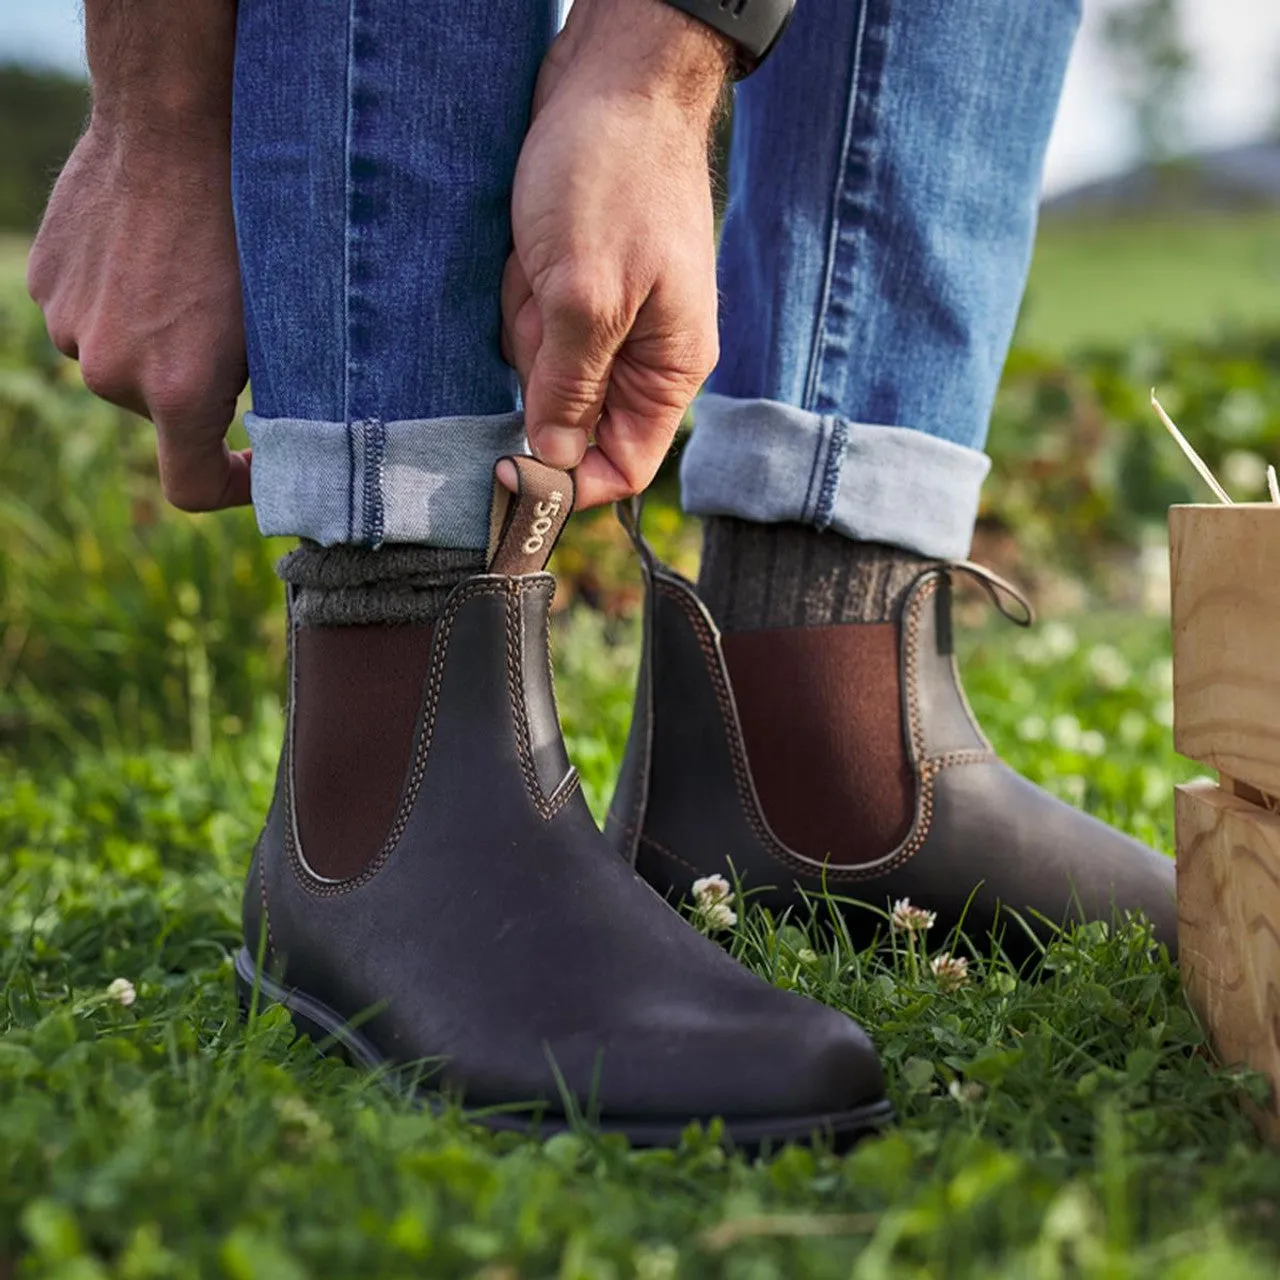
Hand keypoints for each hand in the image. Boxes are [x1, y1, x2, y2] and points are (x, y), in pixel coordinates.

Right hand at [27, 123, 249, 511]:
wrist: (177, 125)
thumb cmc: (251, 227)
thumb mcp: (282, 329)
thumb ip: (275, 399)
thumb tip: (286, 441)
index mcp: (174, 391)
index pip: (191, 487)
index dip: (231, 486)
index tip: (256, 463)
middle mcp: (111, 372)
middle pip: (160, 413)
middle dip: (199, 388)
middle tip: (235, 333)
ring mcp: (69, 325)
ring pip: (123, 361)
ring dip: (158, 340)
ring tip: (191, 279)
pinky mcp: (45, 282)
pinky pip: (92, 315)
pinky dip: (123, 302)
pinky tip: (153, 253)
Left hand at [502, 0, 729, 507]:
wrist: (613, 79)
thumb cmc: (614, 178)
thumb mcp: (586, 295)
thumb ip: (570, 388)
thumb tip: (554, 463)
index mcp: (670, 369)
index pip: (624, 466)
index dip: (570, 481)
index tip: (510, 470)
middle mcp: (645, 354)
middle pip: (570, 413)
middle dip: (541, 367)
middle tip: (544, 303)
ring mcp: (610, 318)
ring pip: (542, 365)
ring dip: (526, 319)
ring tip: (541, 257)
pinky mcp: (577, 285)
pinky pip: (532, 318)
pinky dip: (521, 287)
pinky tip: (532, 243)